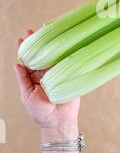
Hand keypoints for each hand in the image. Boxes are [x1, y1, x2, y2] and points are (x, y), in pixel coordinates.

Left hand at [16, 30, 79, 144]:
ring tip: (47, 32)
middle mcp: (45, 72)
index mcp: (34, 77)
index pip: (28, 60)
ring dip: (51, 44)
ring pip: (54, 56)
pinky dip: (65, 52)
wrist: (59, 121)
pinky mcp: (69, 74)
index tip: (22, 38)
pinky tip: (64, 43)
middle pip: (41, 54)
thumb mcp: (27, 96)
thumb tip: (16, 64)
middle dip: (37, 42)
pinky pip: (67, 62)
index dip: (24, 49)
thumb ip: (23, 80)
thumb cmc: (41, 112)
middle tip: (32, 31)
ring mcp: (58, 72)